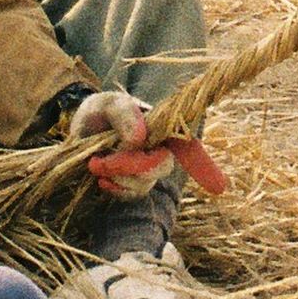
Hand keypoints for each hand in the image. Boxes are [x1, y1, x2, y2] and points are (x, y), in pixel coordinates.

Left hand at [68, 89, 229, 197]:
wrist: (78, 131)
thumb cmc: (99, 112)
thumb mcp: (106, 104)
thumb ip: (122, 114)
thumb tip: (140, 138)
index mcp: (162, 125)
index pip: (188, 144)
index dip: (202, 163)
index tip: (219, 188)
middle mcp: (160, 148)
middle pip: (162, 166)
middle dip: (133, 167)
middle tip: (102, 161)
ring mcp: (147, 169)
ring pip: (146, 182)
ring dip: (119, 177)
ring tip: (95, 164)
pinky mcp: (133, 184)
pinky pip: (132, 194)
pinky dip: (115, 189)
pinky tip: (101, 179)